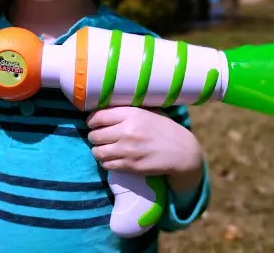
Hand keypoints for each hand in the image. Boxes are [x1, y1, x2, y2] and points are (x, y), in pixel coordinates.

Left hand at [87, 106, 203, 192]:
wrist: (182, 152)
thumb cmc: (164, 128)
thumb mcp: (148, 111)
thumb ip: (128, 110)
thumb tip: (105, 107)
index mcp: (131, 114)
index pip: (98, 117)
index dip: (91, 121)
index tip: (92, 123)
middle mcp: (126, 131)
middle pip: (94, 135)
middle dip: (94, 136)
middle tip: (99, 137)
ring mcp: (127, 150)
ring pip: (97, 152)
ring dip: (97, 150)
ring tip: (103, 148)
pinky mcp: (130, 166)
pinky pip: (107, 165)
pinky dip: (106, 162)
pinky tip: (112, 158)